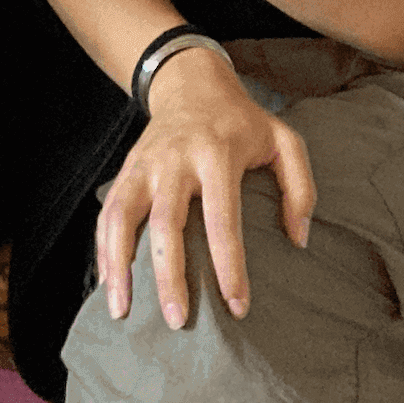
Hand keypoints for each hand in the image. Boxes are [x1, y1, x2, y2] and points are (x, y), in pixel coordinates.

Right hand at [98, 46, 314, 326]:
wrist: (190, 81)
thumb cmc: (241, 121)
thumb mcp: (283, 140)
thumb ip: (300, 187)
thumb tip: (299, 240)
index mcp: (217, 153)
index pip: (223, 218)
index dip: (230, 265)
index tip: (237, 306)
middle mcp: (176, 159)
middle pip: (166, 222)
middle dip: (169, 274)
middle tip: (178, 320)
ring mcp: (145, 164)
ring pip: (124, 216)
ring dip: (120, 265)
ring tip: (123, 311)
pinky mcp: (126, 170)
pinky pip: (108, 212)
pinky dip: (103, 250)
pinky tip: (109, 285)